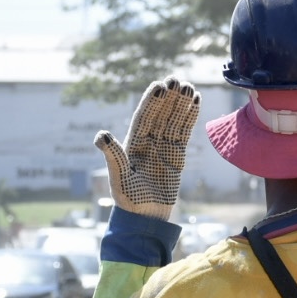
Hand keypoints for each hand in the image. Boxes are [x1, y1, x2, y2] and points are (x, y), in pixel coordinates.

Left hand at [94, 76, 200, 219]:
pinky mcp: (177, 154)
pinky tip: (195, 102)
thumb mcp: (119, 178)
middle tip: (178, 80)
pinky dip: (190, 117)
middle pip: (160, 114)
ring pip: (174, 120)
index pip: (144, 117)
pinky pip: (184, 131)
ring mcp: (163, 146)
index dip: (152, 101)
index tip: (160, 85)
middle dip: (169, 97)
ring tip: (189, 87)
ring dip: (181, 103)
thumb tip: (100, 135)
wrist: (146, 217)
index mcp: (133, 143)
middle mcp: (148, 141)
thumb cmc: (129, 199)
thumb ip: (112, 156)